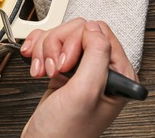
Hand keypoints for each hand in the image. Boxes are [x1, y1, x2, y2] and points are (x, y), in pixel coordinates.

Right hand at [19, 18, 137, 137]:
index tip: (66, 63)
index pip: (99, 32)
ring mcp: (82, 69)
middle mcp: (102, 69)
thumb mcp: (85, 91)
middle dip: (57, 46)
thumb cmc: (66, 131)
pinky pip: (49, 45)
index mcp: (119, 74)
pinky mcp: (64, 70)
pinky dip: (38, 51)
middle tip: (54, 69)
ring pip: (61, 36)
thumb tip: (93, 27)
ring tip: (43, 71)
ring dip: (45, 50)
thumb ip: (96, 55)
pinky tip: (36, 65)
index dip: (77, 42)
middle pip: (77, 31)